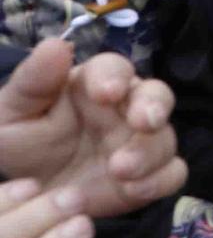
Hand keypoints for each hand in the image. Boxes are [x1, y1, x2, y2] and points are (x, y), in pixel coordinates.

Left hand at [0, 41, 184, 219]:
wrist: (31, 193)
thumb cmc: (23, 142)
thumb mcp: (12, 113)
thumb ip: (32, 82)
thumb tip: (56, 45)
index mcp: (94, 85)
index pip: (114, 68)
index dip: (114, 77)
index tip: (106, 93)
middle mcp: (126, 108)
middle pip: (157, 95)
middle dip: (155, 106)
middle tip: (144, 122)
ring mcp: (142, 142)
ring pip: (165, 137)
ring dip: (149, 152)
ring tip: (120, 170)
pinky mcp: (151, 175)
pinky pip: (172, 173)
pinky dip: (160, 180)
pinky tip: (133, 190)